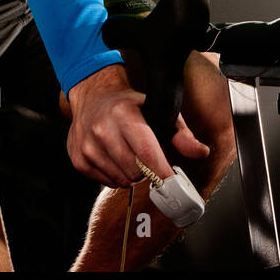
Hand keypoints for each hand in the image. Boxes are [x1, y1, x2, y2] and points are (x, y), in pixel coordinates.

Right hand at [61, 63, 207, 186]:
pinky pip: (105, 183)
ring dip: (131, 175)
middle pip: (135, 171)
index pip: (147, 153)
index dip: (162, 171)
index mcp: (124, 114)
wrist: (94, 96)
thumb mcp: (159, 111)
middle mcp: (102, 129)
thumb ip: (182, 134)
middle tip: (146, 158)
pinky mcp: (78, 159)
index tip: (173, 182)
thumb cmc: (130, 106)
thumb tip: (201, 152)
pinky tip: (115, 158)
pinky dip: (115, 176)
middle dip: (146, 171)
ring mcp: (87, 145)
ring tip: (129, 155)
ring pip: (121, 180)